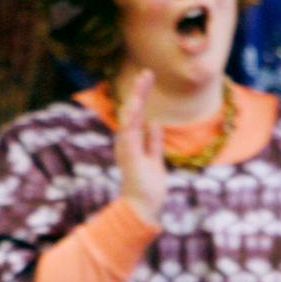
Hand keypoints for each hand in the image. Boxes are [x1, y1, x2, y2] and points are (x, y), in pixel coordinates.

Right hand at [115, 68, 166, 224]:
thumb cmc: (148, 187)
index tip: (148, 77)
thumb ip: (153, 141)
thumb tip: (154, 123)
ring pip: (129, 118)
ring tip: (142, 81)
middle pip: (131, 111)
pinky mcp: (129, 155)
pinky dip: (131, 118)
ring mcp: (126, 148)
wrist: (143, 208)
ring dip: (135, 99)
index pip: (137, 113)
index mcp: (133, 141)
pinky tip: (136, 104)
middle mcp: (126, 142)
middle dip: (139, 91)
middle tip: (147, 73)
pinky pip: (129, 133)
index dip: (142, 94)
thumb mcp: (154, 158)